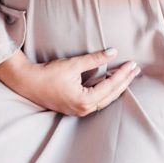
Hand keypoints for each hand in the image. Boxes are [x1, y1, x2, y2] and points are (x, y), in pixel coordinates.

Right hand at [0, 48, 140, 116]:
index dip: (123, 74)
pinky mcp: (75, 107)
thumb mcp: (73, 64)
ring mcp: (79, 110)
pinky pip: (97, 99)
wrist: (27, 82)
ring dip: (116, 86)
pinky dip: (106, 89)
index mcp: (84, 101)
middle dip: (124, 81)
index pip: (110, 86)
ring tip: (127, 74)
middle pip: (111, 95)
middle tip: (136, 69)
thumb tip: (114, 52)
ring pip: (105, 99)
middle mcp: (83, 109)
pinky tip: (111, 80)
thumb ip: (95, 59)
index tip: (133, 64)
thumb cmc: (48, 74)